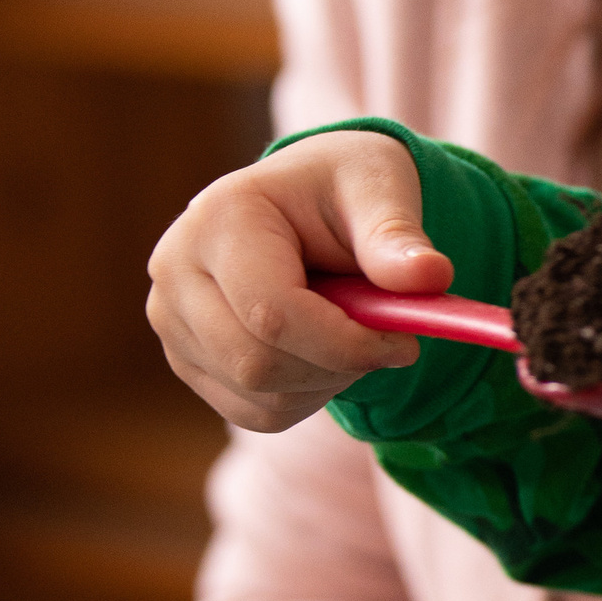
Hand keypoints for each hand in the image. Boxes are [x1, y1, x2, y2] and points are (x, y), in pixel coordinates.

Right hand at [147, 130, 449, 432]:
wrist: (306, 198)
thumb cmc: (345, 189)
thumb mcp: (380, 191)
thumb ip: (398, 238)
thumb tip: (430, 277)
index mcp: (219, 219)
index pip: (272, 313)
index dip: (345, 343)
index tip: (406, 342)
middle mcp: (176, 270)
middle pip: (257, 364)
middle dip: (338, 365)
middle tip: (386, 339)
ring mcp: (170, 319)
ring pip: (257, 396)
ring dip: (325, 382)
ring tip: (349, 330)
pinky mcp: (184, 357)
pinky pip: (253, 412)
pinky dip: (303, 396)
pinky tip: (320, 350)